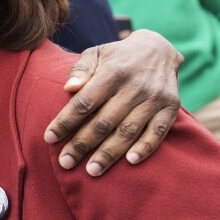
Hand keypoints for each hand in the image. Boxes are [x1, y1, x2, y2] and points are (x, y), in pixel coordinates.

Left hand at [45, 29, 182, 176]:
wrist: (158, 48)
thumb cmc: (117, 56)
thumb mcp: (96, 53)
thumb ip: (80, 70)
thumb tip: (68, 88)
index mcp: (112, 72)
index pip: (84, 102)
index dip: (66, 121)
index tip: (49, 138)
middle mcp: (134, 87)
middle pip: (104, 121)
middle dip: (82, 144)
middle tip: (65, 162)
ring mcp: (154, 98)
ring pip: (128, 131)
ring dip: (109, 153)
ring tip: (92, 171)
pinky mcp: (171, 107)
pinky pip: (158, 132)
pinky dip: (145, 148)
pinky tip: (130, 162)